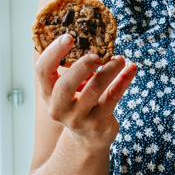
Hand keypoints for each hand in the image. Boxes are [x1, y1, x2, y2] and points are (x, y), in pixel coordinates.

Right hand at [35, 33, 136, 151]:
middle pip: (65, 86)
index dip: (53, 53)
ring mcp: (78, 118)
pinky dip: (123, 81)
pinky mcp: (97, 124)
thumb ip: (74, 68)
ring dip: (108, 71)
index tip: (69, 37)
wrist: (89, 138)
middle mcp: (59, 108)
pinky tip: (131, 69)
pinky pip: (112, 98)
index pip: (42, 71)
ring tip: (120, 59)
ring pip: (93, 91)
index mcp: (48, 93)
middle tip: (97, 54)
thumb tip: (93, 37)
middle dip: (81, 66)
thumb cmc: (79, 103)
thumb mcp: (71, 87)